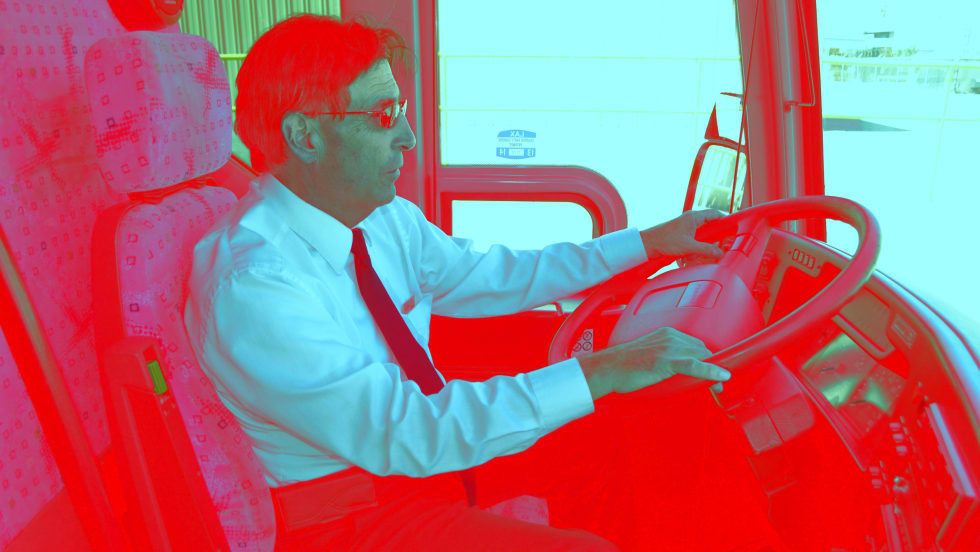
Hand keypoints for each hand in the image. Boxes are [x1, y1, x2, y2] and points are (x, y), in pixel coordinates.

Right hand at [579, 327, 730, 399]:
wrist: (607, 368)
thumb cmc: (624, 365)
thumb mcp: (651, 355)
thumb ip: (668, 357)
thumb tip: (682, 370)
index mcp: (667, 333)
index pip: (697, 345)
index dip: (709, 360)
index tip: (715, 373)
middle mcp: (671, 337)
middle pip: (703, 351)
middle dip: (714, 367)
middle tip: (718, 385)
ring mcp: (668, 348)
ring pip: (701, 357)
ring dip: (714, 373)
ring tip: (718, 387)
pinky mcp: (665, 360)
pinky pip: (693, 365)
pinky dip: (710, 371)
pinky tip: (721, 376)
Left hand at [640, 210, 726, 260]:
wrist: (647, 245)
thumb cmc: (664, 240)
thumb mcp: (688, 246)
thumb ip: (706, 249)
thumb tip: (721, 252)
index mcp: (694, 217)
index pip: (716, 215)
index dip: (726, 221)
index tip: (734, 229)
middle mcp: (692, 221)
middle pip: (711, 226)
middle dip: (716, 237)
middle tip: (723, 245)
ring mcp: (687, 229)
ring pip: (704, 236)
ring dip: (704, 245)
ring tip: (702, 252)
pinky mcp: (683, 237)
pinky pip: (696, 242)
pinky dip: (696, 249)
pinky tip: (690, 256)